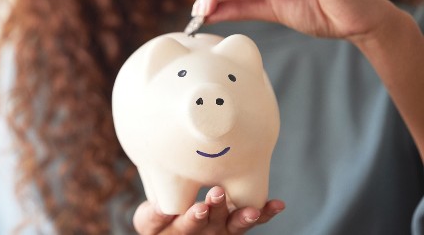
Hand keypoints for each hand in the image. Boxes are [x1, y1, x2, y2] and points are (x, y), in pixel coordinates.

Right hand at [133, 186, 284, 234]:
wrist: (171, 230)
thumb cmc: (157, 218)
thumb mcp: (148, 219)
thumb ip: (154, 215)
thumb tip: (162, 207)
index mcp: (178, 231)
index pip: (186, 225)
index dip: (194, 217)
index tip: (200, 207)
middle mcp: (202, 234)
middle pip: (211, 225)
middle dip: (217, 210)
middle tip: (219, 193)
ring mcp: (220, 231)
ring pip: (233, 226)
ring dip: (243, 217)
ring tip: (253, 210)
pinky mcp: (233, 225)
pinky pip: (250, 221)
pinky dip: (265, 213)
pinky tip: (277, 205)